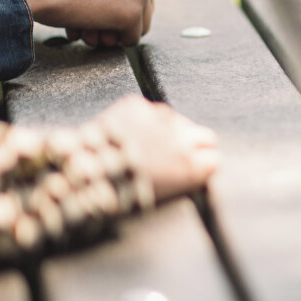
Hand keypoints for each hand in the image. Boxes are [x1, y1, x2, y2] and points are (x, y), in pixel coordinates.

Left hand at [95, 95, 219, 201]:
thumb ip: (182, 178)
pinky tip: (127, 131)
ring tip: (146, 142)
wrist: (86, 174)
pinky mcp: (137, 106)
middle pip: (206, 136)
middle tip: (178, 152)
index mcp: (190, 166)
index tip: (198, 166)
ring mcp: (160, 120)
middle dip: (195, 143)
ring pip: (176, 120)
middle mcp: (181, 140)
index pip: (214, 160)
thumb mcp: (160, 195)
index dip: (205, 163)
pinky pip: (147, 109)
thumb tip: (194, 171)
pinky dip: (140, 118)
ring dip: (167, 129)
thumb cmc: (120, 194)